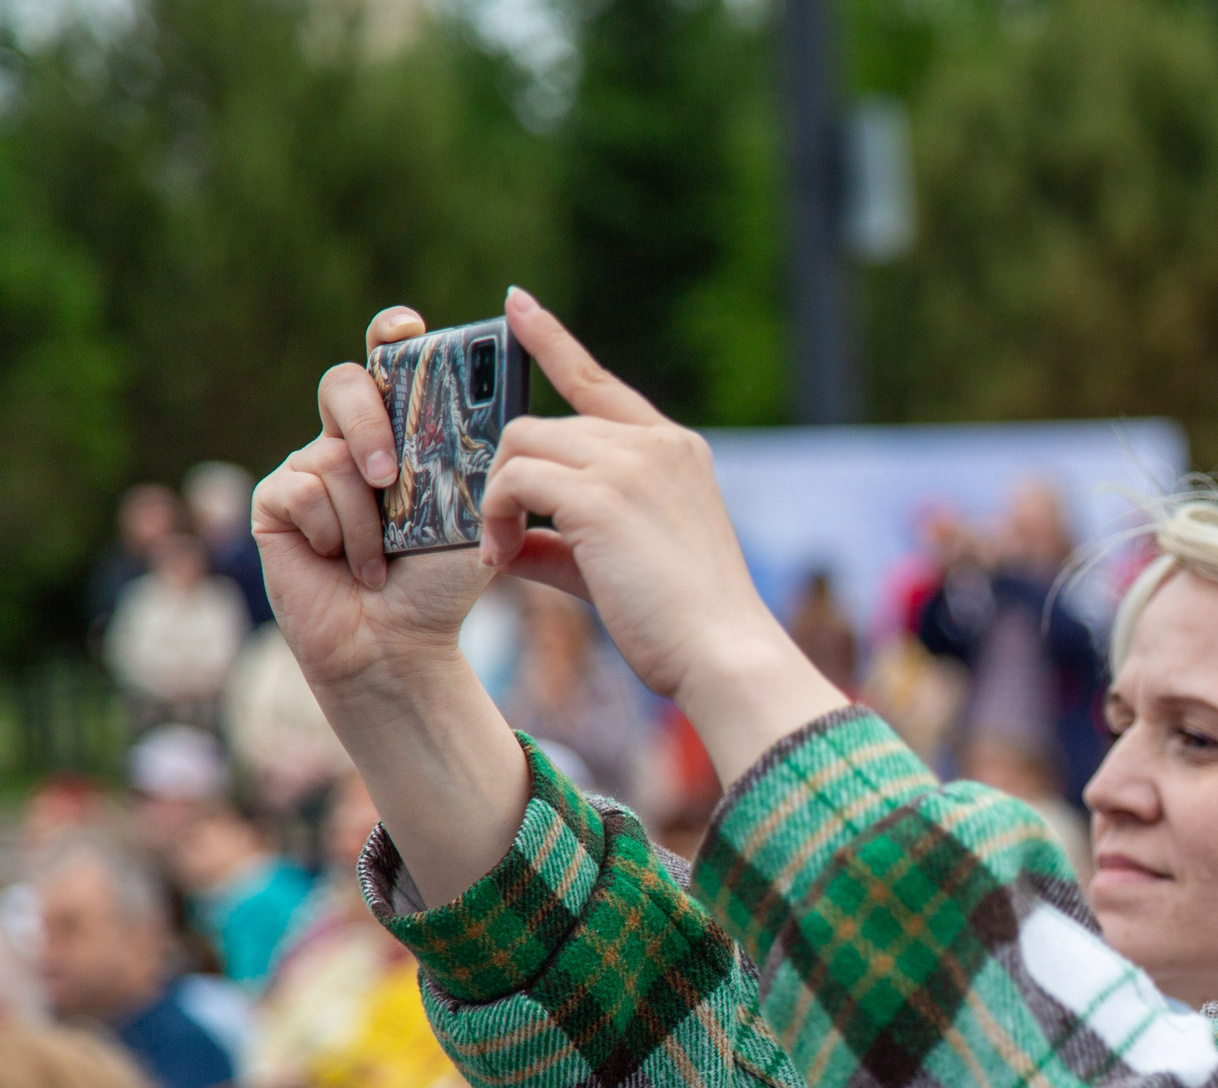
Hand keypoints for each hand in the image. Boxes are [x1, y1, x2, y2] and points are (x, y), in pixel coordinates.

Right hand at [254, 306, 493, 703]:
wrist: (401, 640)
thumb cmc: (441, 582)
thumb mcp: (474, 515)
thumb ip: (475, 461)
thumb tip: (499, 413)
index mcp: (401, 435)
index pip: (390, 365)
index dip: (391, 336)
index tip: (406, 327)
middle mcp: (349, 443)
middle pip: (344, 385)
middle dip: (367, 424)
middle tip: (391, 478)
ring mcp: (308, 469)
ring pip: (331, 455)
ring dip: (367, 519)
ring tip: (381, 561)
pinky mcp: (275, 501)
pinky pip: (302, 490)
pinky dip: (337, 534)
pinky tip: (346, 566)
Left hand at [484, 288, 846, 776]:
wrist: (723, 653)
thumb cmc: (682, 625)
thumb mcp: (620, 566)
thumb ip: (561, 540)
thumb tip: (503, 540)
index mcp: (674, 450)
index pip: (598, 382)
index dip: (552, 340)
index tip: (515, 305)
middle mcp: (655, 443)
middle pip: (540, 424)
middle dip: (505, 478)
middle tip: (495, 536)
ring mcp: (631, 463)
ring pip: (521, 446)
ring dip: (496, 499)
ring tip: (500, 553)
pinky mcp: (602, 494)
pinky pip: (514, 479)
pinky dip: (495, 516)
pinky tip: (500, 558)